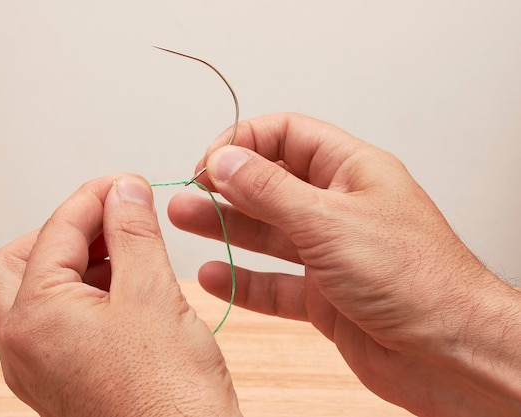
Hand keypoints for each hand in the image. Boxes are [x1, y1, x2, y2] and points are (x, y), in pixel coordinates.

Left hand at [0, 175, 241, 416]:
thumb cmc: (168, 397)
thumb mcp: (152, 293)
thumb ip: (133, 232)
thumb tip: (125, 191)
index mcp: (34, 319)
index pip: (53, 232)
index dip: (93, 198)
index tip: (125, 185)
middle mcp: (24, 346)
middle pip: (22, 261)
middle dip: (66, 232)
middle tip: (113, 219)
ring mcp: (41, 366)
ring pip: (39, 291)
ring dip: (79, 261)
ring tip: (130, 251)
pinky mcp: (64, 377)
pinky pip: (60, 320)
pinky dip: (87, 292)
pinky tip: (128, 287)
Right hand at [168, 113, 520, 415]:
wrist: (449, 354)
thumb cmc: (416, 280)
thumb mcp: (331, 222)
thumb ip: (271, 191)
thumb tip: (226, 160)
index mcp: (352, 172)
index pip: (288, 136)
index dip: (245, 142)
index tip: (211, 162)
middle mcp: (339, 209)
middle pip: (270, 185)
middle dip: (226, 186)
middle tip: (189, 192)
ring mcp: (330, 253)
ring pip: (268, 233)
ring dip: (227, 228)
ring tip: (186, 221)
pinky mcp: (324, 296)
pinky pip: (274, 283)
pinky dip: (243, 280)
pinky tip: (216, 275)